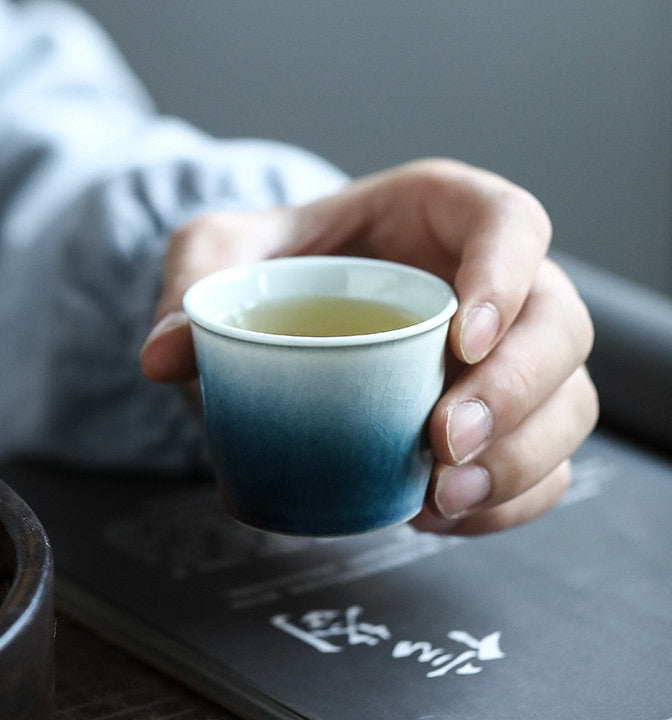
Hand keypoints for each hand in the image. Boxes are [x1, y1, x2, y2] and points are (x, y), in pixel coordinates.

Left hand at [140, 158, 597, 535]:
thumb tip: (163, 356)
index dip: (508, 275)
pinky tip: (437, 513)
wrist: (276, 312)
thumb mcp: (218, 255)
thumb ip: (192, 288)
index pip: (509, 222)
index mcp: (437, 214)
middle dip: (518, 391)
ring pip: (566, 401)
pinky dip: (506, 500)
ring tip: (440, 495)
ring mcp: (501, 354)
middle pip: (558, 324)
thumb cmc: (268, 263)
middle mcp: (489, 282)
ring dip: (521, 458)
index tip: (462, 339)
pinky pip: (541, 463)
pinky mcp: (495, 418)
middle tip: (443, 440)